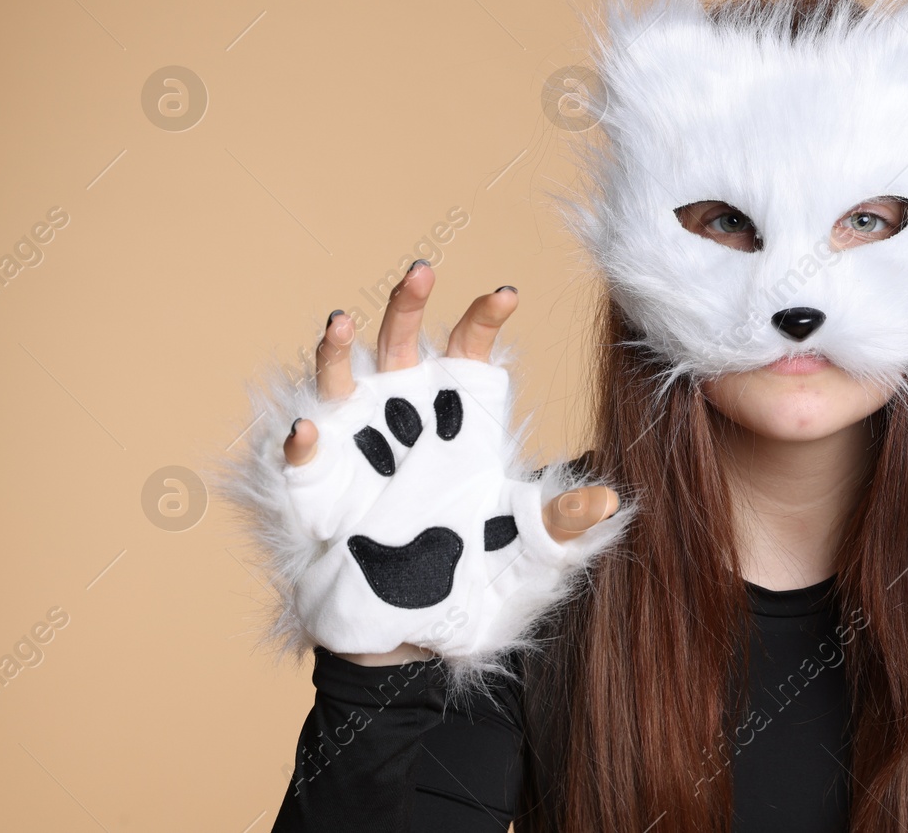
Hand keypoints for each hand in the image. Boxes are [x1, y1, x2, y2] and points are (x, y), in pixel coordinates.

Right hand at [233, 262, 626, 673]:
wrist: (409, 635)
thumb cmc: (469, 581)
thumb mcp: (524, 555)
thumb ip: (556, 525)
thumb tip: (604, 500)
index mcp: (460, 422)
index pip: (470, 351)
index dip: (483, 317)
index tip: (506, 293)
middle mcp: (405, 419)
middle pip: (402, 342)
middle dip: (407, 304)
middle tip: (421, 271)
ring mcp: (356, 448)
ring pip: (340, 378)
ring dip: (336, 349)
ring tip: (340, 322)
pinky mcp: (316, 488)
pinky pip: (303, 457)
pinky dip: (303, 443)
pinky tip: (310, 433)